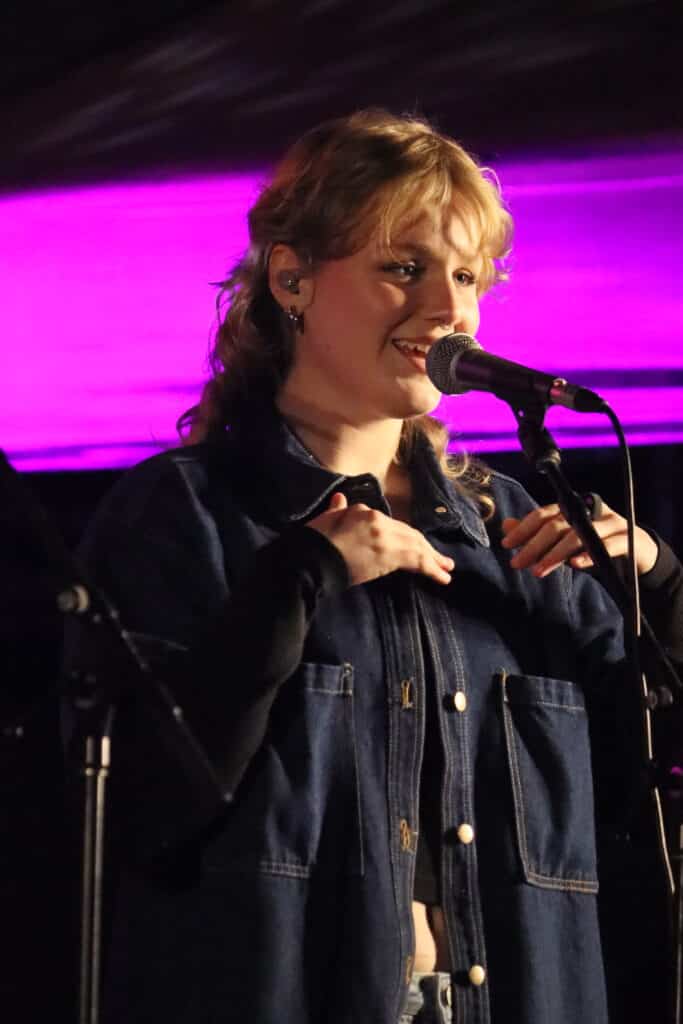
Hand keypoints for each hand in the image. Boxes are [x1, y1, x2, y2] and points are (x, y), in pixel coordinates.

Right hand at [307, 492, 453, 586]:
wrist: (312, 560)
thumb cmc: (314, 542)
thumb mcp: (325, 520)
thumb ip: (336, 510)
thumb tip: (339, 499)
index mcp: (363, 511)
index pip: (391, 525)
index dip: (404, 536)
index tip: (413, 545)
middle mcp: (378, 520)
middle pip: (408, 534)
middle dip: (426, 547)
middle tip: (443, 560)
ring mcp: (386, 537)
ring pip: (417, 546)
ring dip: (434, 558)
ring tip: (447, 569)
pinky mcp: (390, 556)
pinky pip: (417, 561)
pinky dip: (432, 568)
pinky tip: (442, 577)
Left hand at [500, 501, 657, 577]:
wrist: (638, 550)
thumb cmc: (594, 543)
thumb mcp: (563, 539)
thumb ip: (536, 533)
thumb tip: (505, 526)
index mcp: (572, 508)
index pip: (543, 514)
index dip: (523, 528)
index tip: (507, 545)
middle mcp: (589, 511)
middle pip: (557, 525)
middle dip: (534, 545)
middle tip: (517, 563)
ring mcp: (609, 523)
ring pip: (577, 535)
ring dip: (555, 554)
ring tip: (538, 570)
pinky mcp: (626, 539)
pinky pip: (605, 547)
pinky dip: (588, 555)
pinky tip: (574, 565)